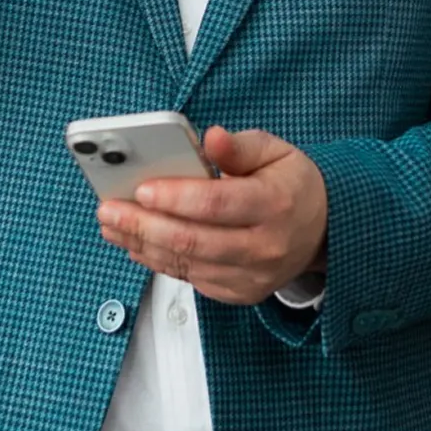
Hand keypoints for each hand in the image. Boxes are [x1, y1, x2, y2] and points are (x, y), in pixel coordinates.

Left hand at [97, 125, 327, 305]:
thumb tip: (210, 136)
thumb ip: (239, 146)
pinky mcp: (239, 293)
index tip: (141, 188)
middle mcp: (263, 246)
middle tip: (108, 209)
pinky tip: (137, 243)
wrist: (322, 230)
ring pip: (186, 264)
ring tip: (112, 225)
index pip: (216, 204)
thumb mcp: (275, 150)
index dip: (175, 197)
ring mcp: (250, 276)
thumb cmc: (291, 183)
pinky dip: (158, 261)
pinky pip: (191, 279)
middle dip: (143, 224)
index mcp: (274, 204)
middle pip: (193, 240)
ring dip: (142, 244)